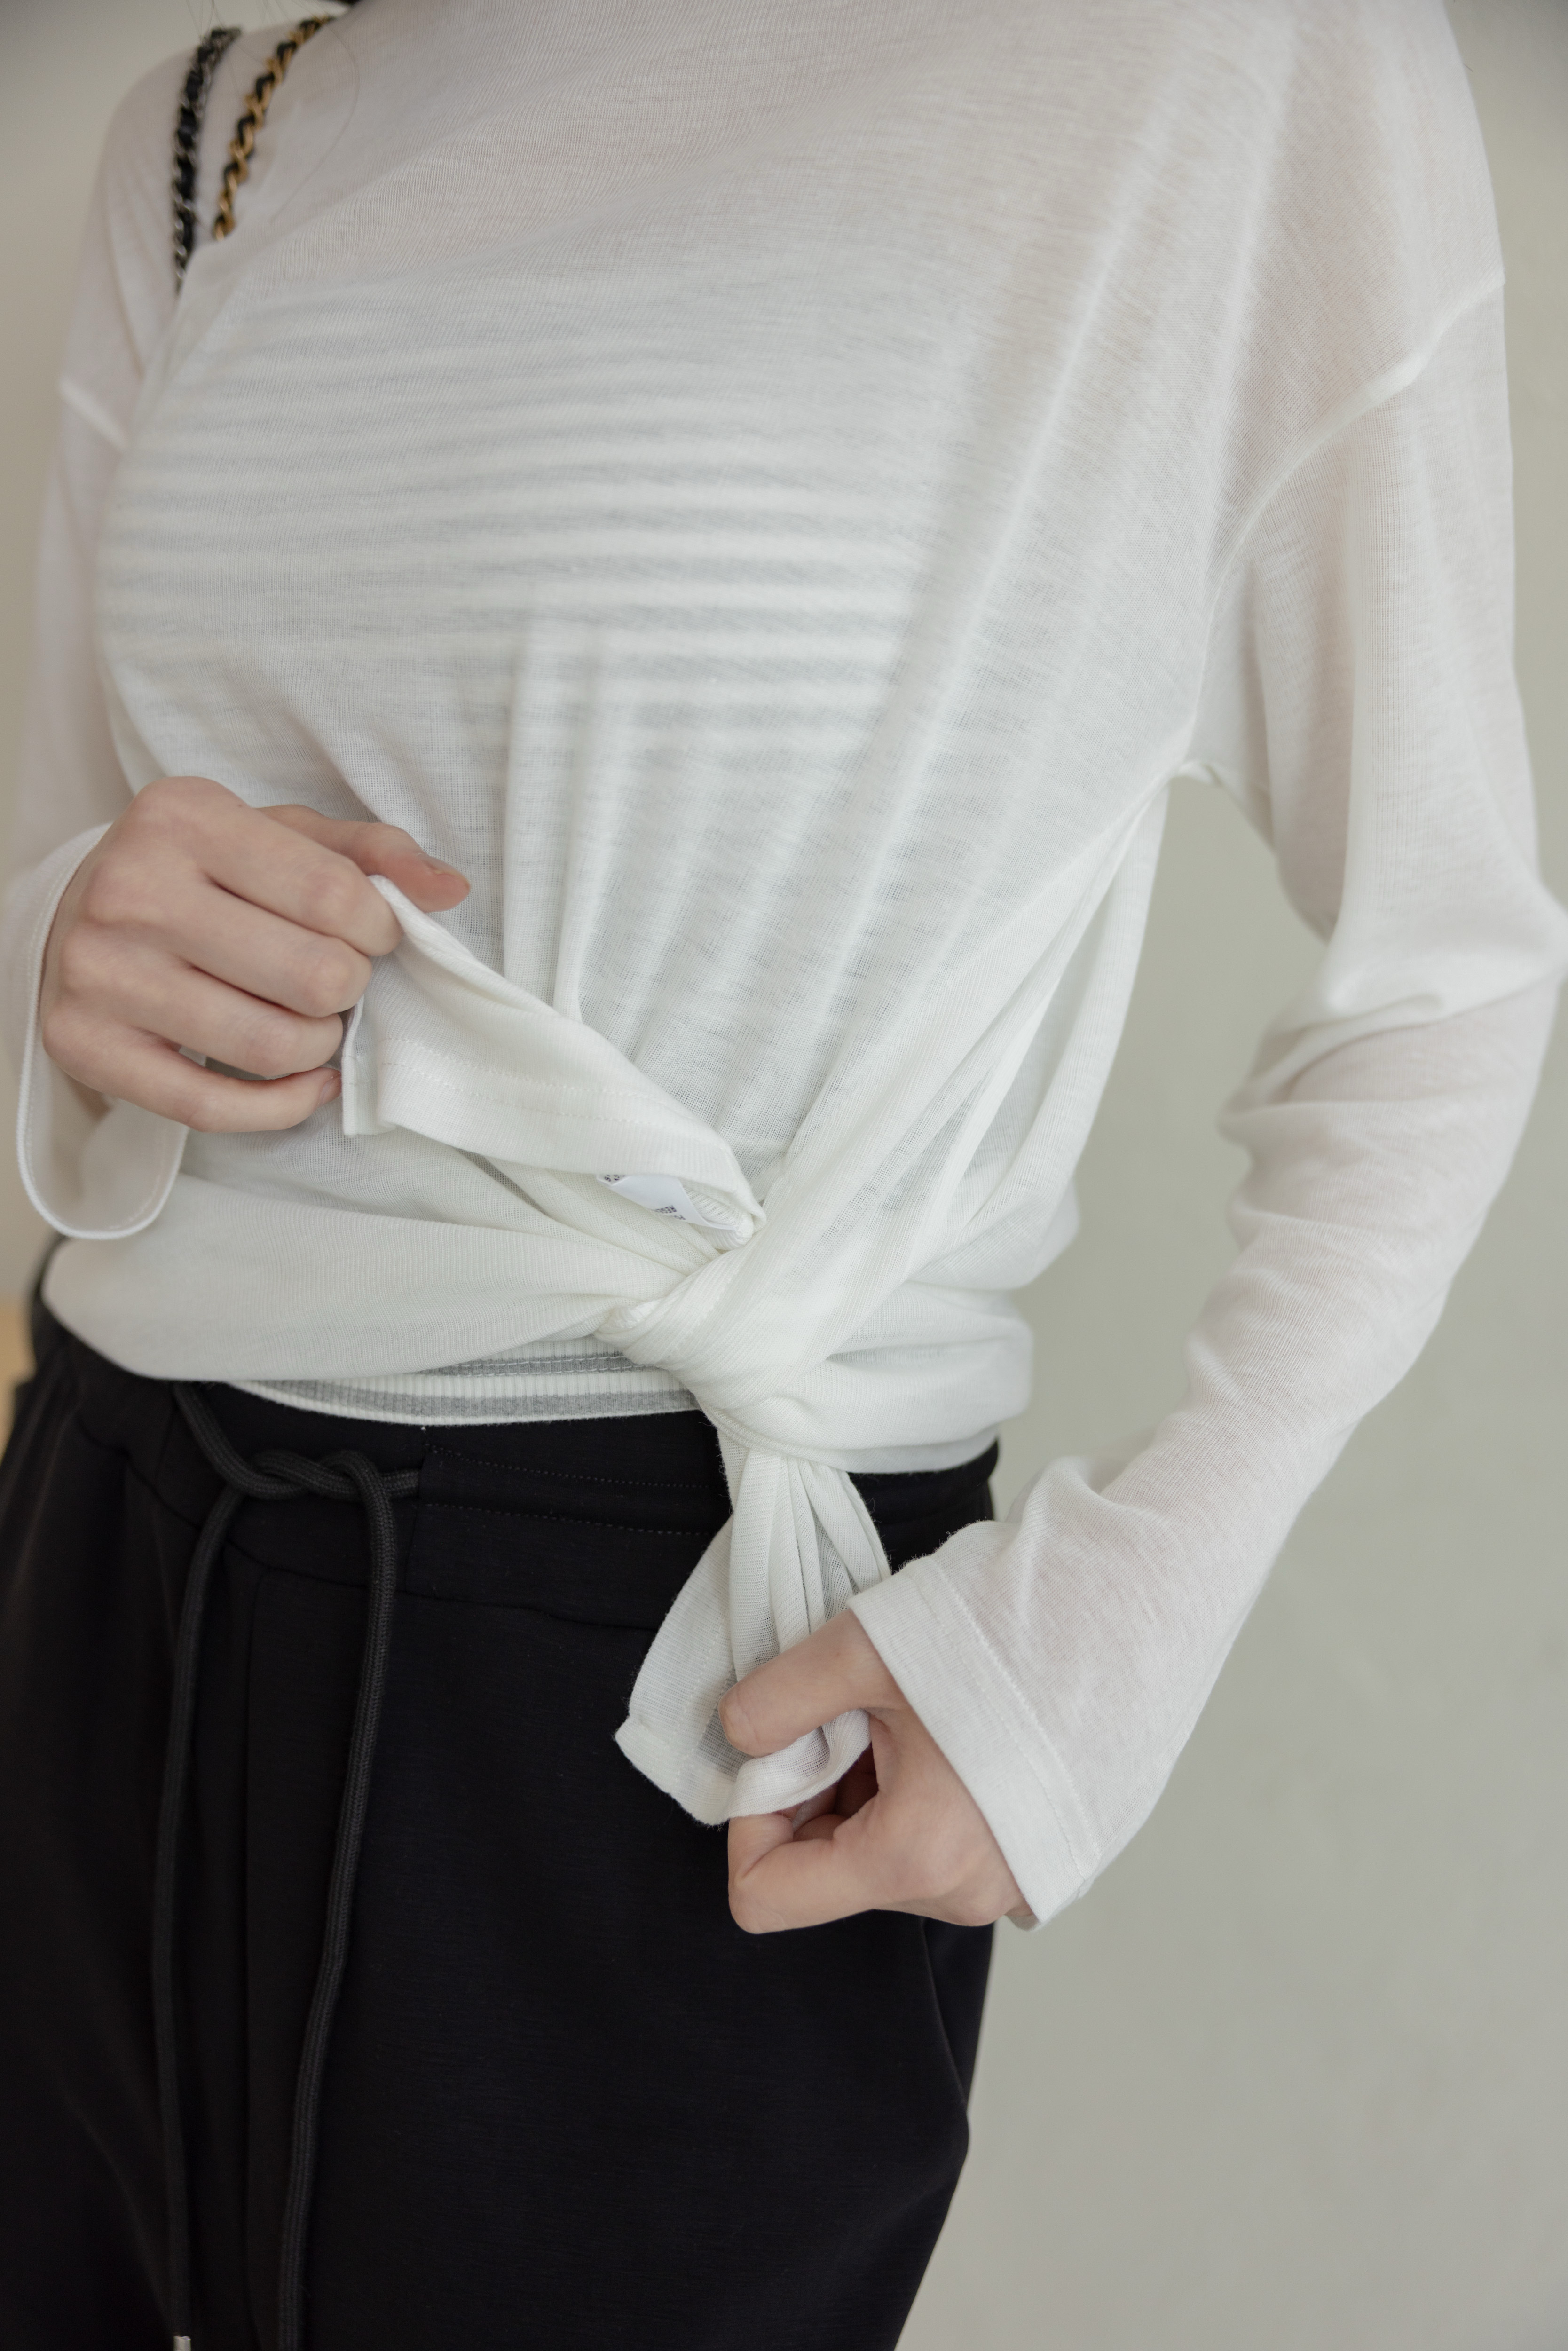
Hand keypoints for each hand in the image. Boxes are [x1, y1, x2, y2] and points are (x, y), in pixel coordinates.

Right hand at [41, 775, 467, 1131]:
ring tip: (312, 1024)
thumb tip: (449, 889)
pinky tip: (305, 1082)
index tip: (372, 935)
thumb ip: (367, 854)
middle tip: (335, 981)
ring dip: (318, 1046)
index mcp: (182, 818)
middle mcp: (130, 891)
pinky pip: (212, 1108)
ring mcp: (99, 973)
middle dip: (348, 988)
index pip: (333, 895)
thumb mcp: (278, 837)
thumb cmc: (198, 876)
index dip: (380, 930)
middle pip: (311, 976)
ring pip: (269, 1045)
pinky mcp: (85, 1046)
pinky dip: (282, 1105)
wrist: (74, 921)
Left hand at [721, 1611, 1024, 1933]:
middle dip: (817, 1789)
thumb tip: (738, 1735)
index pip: (767, 1895)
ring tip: (910, 1704)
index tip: (777, 1749)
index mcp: (915, 1857)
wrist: (1136, 1606)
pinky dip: (922, 1788)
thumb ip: (777, 1702)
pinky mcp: (1041, 1854)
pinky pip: (943, 1842)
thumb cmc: (1014, 1627)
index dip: (748, 1819)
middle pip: (831, 1869)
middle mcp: (965, 1892)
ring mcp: (1011, 1880)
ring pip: (886, 1849)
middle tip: (850, 1706)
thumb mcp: (864, 1649)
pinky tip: (951, 1723)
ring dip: (871, 1781)